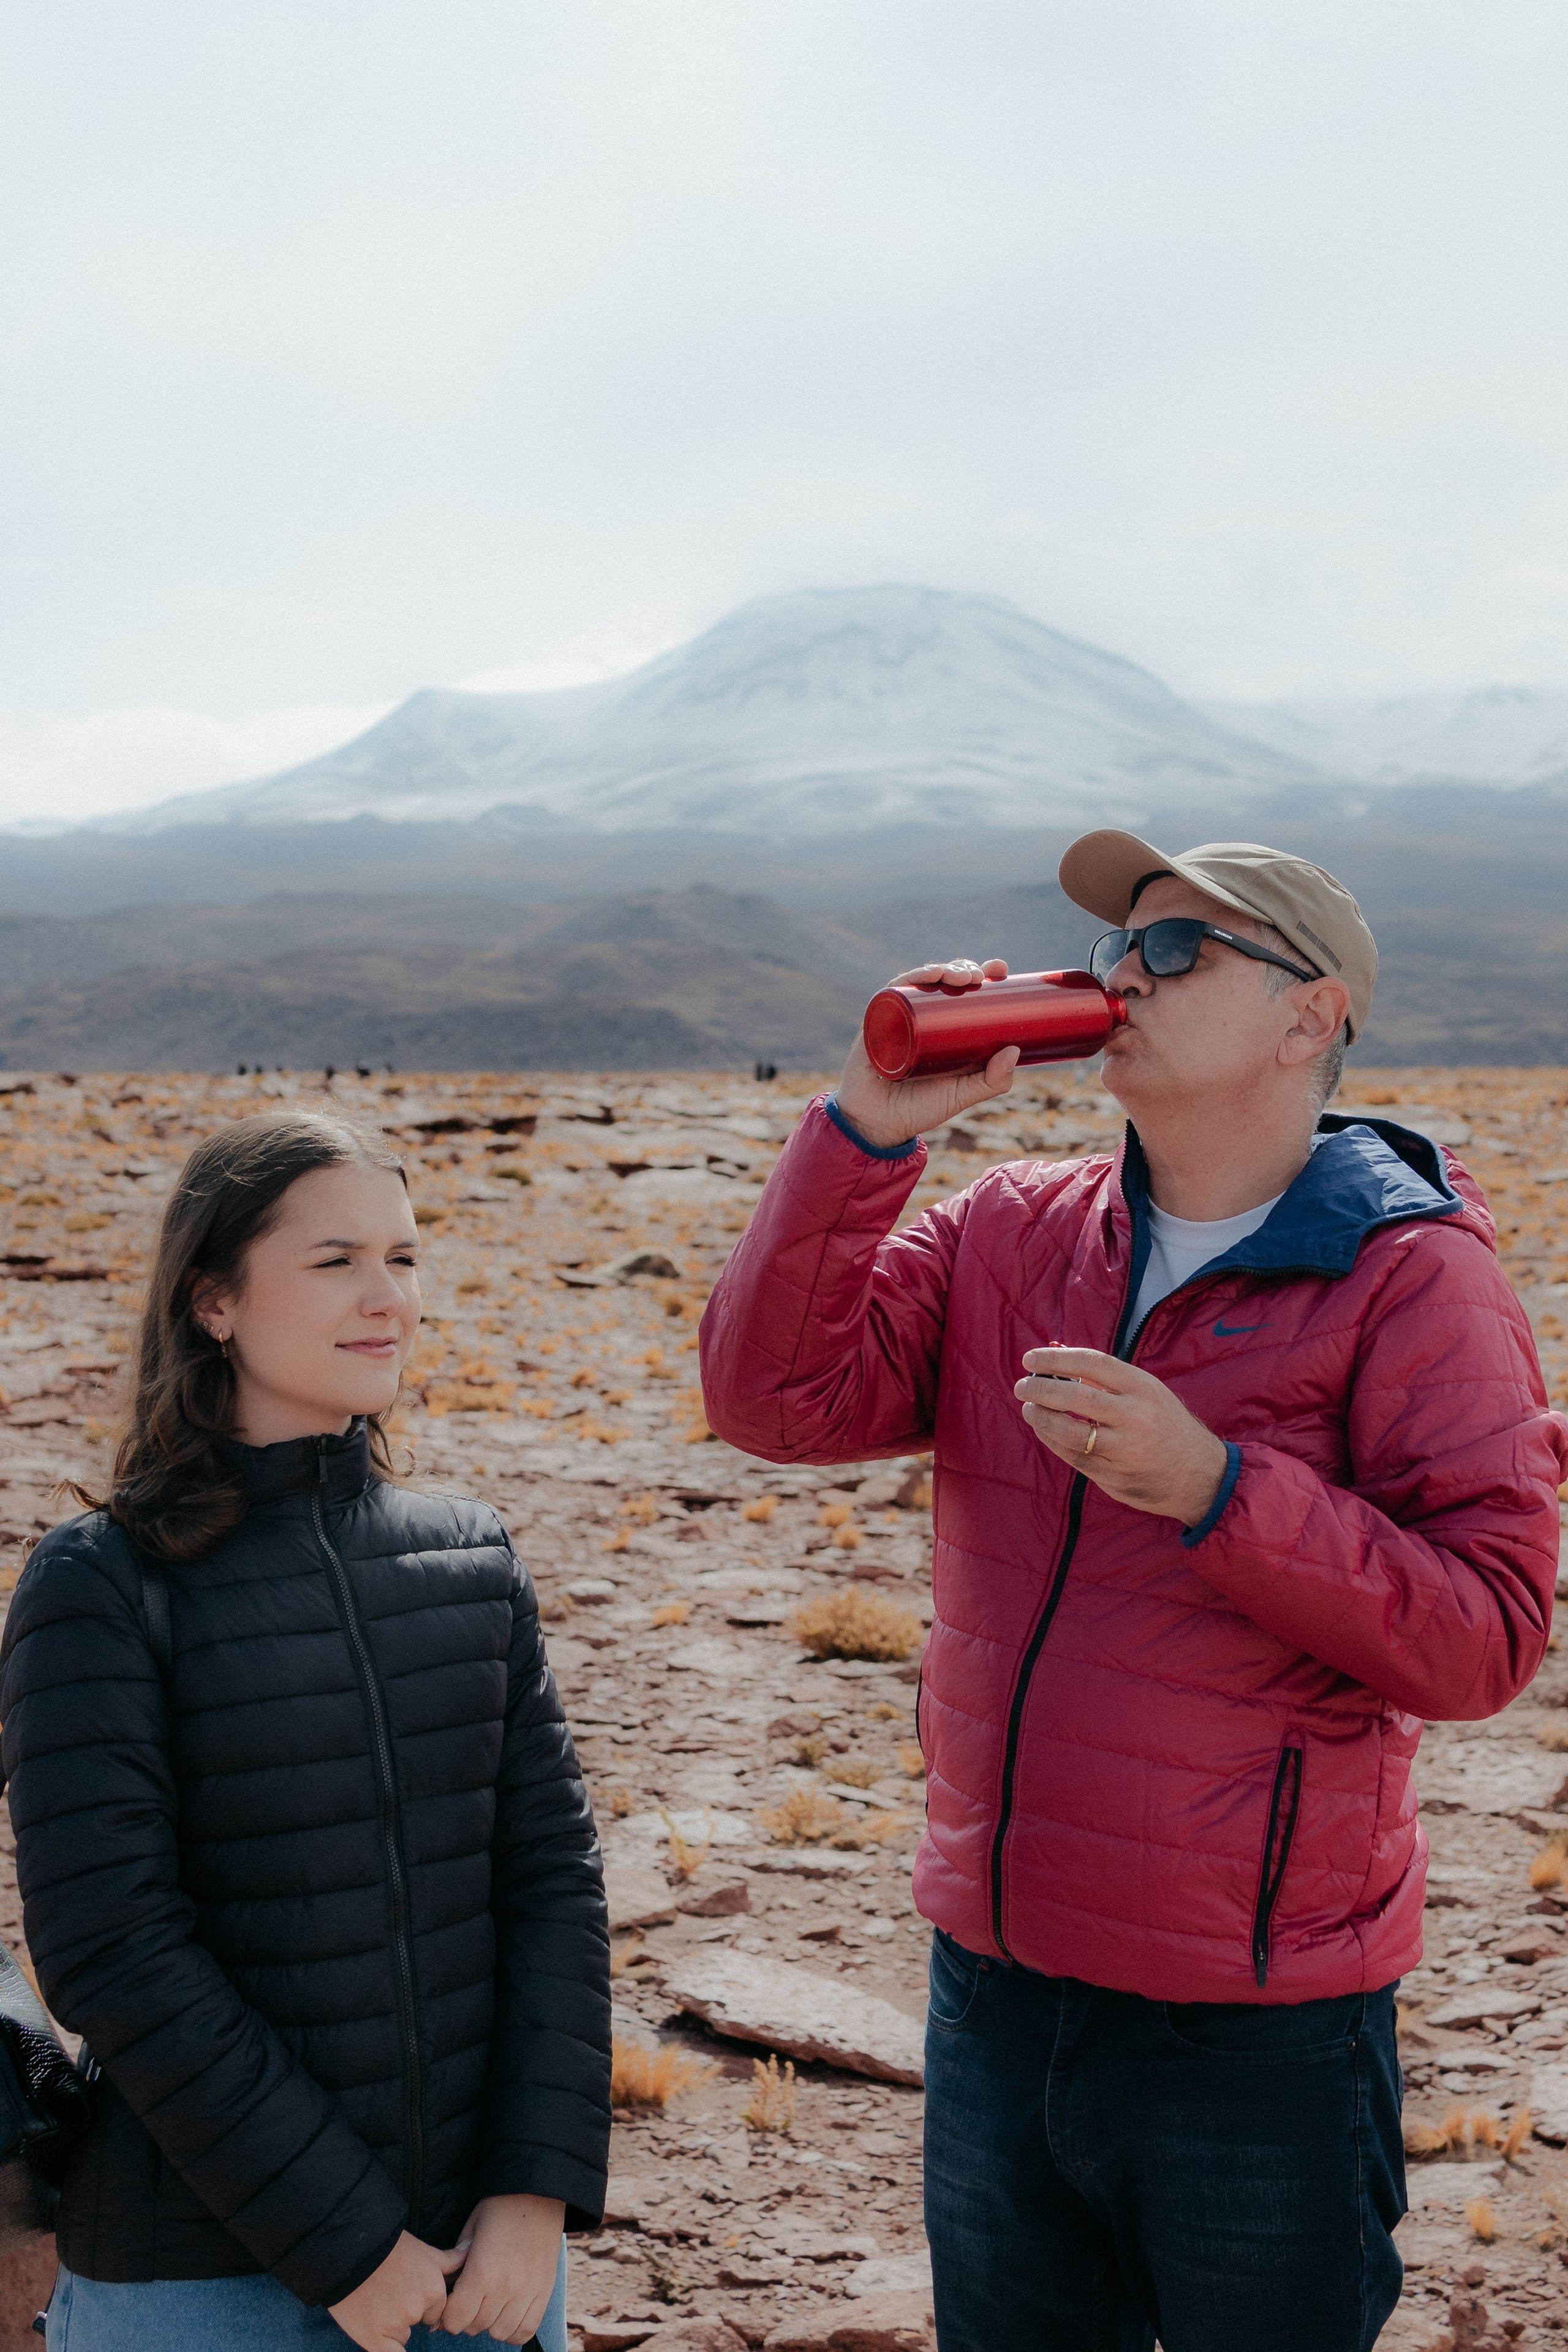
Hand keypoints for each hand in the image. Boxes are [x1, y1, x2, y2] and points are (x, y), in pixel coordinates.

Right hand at [329, 2230, 467, 2351]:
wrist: (349, 2251)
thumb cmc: (387, 2246)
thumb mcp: (422, 2249)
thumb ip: (448, 2260)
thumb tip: (468, 2254)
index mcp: (434, 2289)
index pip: (436, 2308)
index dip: (422, 2300)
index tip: (406, 2288)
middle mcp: (418, 2310)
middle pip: (419, 2320)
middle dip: (409, 2312)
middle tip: (390, 2293)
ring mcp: (396, 2326)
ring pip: (402, 2335)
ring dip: (393, 2326)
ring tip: (376, 2302)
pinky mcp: (374, 2340)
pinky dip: (392, 2349)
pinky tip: (385, 2339)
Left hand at [440, 2193, 564, 2342]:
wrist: (538, 2193)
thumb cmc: (499, 2208)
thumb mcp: (470, 2230)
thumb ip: (455, 2267)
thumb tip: (442, 2300)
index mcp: (481, 2272)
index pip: (455, 2320)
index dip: (448, 2315)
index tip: (451, 2303)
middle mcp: (505, 2288)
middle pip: (475, 2327)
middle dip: (467, 2318)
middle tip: (469, 2300)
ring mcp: (527, 2292)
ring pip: (499, 2333)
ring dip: (490, 2324)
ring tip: (489, 2305)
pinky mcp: (544, 2292)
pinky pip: (526, 2330)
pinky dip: (513, 2330)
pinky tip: (508, 2314)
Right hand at [835, 957, 1020, 1148]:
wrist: (877, 1126)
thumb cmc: (920, 1109)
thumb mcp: (963, 1095)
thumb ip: (992, 1081)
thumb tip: (1015, 1050)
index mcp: (943, 1029)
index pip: (964, 993)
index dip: (982, 975)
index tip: (1000, 968)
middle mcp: (920, 1018)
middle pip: (942, 982)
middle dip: (962, 969)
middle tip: (978, 976)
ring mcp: (897, 1018)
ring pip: (918, 983)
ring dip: (938, 969)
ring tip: (957, 976)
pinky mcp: (875, 1023)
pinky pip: (889, 995)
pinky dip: (906, 981)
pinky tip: (924, 976)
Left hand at [1015, 1346, 1228, 1527]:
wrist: (1199, 1475)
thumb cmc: (1165, 1425)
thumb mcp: (1148, 1392)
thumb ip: (1106, 1378)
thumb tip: (1057, 1355)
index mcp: (1143, 1387)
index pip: (1092, 1363)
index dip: (1056, 1359)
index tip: (1031, 1359)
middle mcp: (1135, 1416)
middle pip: (1077, 1397)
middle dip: (1042, 1389)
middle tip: (1022, 1385)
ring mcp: (1124, 1449)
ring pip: (1070, 1433)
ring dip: (1042, 1419)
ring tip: (1029, 1410)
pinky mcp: (1114, 1476)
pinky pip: (1074, 1457)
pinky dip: (1052, 1441)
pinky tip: (1044, 1431)